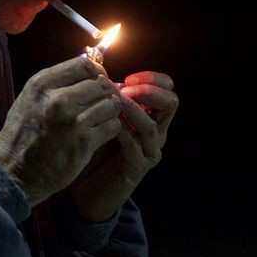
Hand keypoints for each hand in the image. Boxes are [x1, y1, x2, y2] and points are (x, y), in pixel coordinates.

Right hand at [0, 56, 122, 207]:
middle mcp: (57, 100)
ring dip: (109, 111)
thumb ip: (56, 83)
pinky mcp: (84, 142)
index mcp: (42, 85)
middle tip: (101, 102)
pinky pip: (112, 126)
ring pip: (110, 104)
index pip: (84, 64)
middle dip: (105, 92)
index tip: (98, 80)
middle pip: (100, 84)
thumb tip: (89, 70)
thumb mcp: (29, 99)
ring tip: (100, 118)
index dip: (97, 71)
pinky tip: (99, 133)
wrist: (14, 173)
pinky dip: (110, 128)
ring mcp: (72, 121)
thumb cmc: (22, 135)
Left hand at [68, 71, 178, 222]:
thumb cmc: (93, 147)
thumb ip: (107, 96)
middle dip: (149, 92)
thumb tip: (100, 69)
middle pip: (171, 103)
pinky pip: (135, 146)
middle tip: (127, 89)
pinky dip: (123, 132)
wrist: (85, 187)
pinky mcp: (137, 167)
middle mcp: (155, 131)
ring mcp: (148, 150)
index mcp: (150, 115)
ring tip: (114, 102)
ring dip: (133, 110)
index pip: (167, 89)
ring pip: (151, 125)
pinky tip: (108, 125)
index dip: (153, 79)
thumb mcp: (101, 115)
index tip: (130, 76)